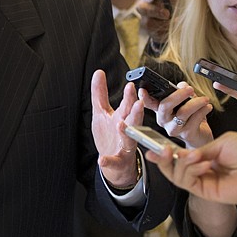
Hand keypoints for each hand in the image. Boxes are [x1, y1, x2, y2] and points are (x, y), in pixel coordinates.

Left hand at [91, 69, 143, 186]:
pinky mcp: (118, 161)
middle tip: (138, 103)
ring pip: (129, 139)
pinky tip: (101, 160)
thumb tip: (98, 72)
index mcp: (123, 118)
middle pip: (133, 120)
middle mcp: (127, 131)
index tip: (130, 85)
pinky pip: (113, 161)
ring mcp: (124, 146)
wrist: (116, 164)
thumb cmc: (111, 135)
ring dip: (126, 132)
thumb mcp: (102, 112)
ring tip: (121, 124)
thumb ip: (100, 93)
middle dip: (136, 111)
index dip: (129, 96)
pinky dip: (108, 161)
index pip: (128, 105)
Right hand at [137, 0, 181, 42]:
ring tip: (173, 21)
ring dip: (160, 22)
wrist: (188, 19)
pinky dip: (164, 30)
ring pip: (147, 21)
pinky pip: (154, 32)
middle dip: (153, 10)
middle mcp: (147, 5)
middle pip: (141, 7)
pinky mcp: (152, 31)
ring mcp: (148, 19)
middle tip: (167, 13)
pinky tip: (173, 28)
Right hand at [140, 83, 212, 147]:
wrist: (200, 136)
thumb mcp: (185, 102)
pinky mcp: (186, 134)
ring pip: (182, 113)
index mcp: (160, 110)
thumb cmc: (191, 117)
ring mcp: (173, 128)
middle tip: (189, 89)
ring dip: (195, 103)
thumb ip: (181, 91)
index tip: (142, 89)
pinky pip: (194, 120)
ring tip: (204, 99)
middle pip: (165, 106)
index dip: (143, 96)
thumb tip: (182, 85)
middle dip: (177, 95)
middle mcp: (164, 119)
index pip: (148, 102)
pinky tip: (207, 107)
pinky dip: (203, 111)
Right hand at [145, 132, 236, 204]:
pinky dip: (190, 170)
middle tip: (160, 149)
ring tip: (188, 154)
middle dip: (162, 159)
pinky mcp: (207, 192)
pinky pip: (189, 182)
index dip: (164, 151)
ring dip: (178, 163)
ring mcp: (203, 182)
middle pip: (172, 168)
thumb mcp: (221, 143)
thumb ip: (200, 149)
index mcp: (203, 157)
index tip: (151, 144)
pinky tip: (201, 162)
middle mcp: (201, 170)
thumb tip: (183, 153)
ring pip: (177, 176)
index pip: (178, 156)